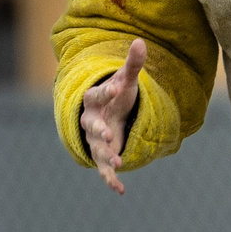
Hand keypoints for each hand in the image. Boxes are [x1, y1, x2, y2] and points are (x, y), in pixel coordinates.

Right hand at [80, 39, 146, 193]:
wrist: (108, 114)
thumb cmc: (117, 95)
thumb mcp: (125, 80)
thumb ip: (132, 64)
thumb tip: (140, 41)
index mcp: (94, 100)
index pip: (97, 95)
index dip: (106, 92)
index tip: (117, 88)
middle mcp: (90, 121)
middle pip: (91, 126)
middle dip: (100, 131)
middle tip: (109, 136)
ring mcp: (95, 140)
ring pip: (97, 150)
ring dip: (106, 158)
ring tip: (119, 164)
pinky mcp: (103, 155)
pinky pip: (104, 169)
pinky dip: (111, 179)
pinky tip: (120, 190)